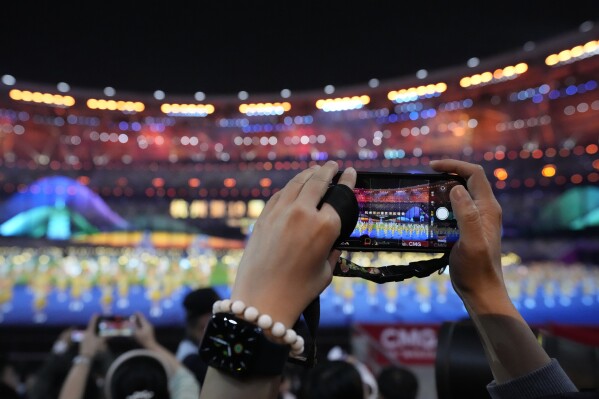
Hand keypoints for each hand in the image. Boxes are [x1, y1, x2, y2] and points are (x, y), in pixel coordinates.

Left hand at [79, 314, 104, 357]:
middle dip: (95, 326)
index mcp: (89, 332)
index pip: (92, 322)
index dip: (95, 318)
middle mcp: (86, 334)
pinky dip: (92, 337)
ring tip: (98, 332)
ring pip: (90, 333)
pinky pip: (89, 338)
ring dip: (94, 332)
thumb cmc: (93, 348)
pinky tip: (95, 340)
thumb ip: (106, 337)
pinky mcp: (83, 344)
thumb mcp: (101, 342)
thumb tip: (112, 335)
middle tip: (99, 324)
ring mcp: (84, 339)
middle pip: (91, 328)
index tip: (97, 313)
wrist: (85, 357)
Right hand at [132, 311, 156, 348]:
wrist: (151, 346)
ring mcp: (149, 328)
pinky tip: (139, 326)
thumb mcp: (136, 333)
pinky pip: (144, 326)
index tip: (135, 311)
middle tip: (134, 315)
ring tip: (135, 319)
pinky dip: (141, 325)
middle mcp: (149, 325)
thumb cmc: (143, 339)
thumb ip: (132, 327)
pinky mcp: (149, 332)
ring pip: (144, 323)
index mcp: (146, 324)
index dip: (138, 314)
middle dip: (138, 317)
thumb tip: (127, 322)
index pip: (141, 317)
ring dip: (139, 321)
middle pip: (143, 319)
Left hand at [231, 161, 356, 326]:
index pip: (341, 195)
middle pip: (319, 181)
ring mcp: (281, 212)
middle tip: (334, 166)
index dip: (348, 181)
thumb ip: (332, 249)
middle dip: (329, 170)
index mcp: (326, 226)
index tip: (351, 172)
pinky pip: (280, 194)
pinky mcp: (264, 217)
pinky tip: (294, 186)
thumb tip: (332, 239)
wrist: (262, 300)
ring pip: (297, 183)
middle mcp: (303, 213)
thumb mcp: (327, 271)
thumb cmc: (299, 291)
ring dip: (309, 173)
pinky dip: (290, 187)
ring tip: (316, 169)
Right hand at [429, 159, 504, 302]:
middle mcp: (484, 210)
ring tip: (424, 196)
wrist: (481, 291)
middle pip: (467, 180)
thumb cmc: (477, 269)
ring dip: (442, 191)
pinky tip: (428, 215)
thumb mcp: (471, 242)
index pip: (474, 173)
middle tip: (425, 180)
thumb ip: (467, 215)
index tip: (432, 167)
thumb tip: (457, 188)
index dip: (454, 165)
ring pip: (460, 195)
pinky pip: (454, 209)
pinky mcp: (468, 229)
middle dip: (446, 175)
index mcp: (487, 208)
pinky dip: (441, 206)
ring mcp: (477, 220)